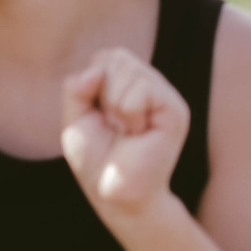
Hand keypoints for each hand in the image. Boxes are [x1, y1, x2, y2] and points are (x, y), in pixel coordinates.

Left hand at [61, 47, 189, 226]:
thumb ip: (77, 88)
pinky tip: (138, 134)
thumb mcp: (75, 119)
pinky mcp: (176, 110)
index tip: (98, 116)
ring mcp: (165, 96)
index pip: (105, 56)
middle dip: (102, 92)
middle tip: (113, 126)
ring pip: (128, 69)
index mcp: (129, 85)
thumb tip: (97, 69)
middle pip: (116, 56)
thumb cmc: (96, 161)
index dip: (91, 84)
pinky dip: (129, 112)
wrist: (114, 193)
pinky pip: (141, 90)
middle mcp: (150, 86)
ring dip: (115, 105)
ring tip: (127, 132)